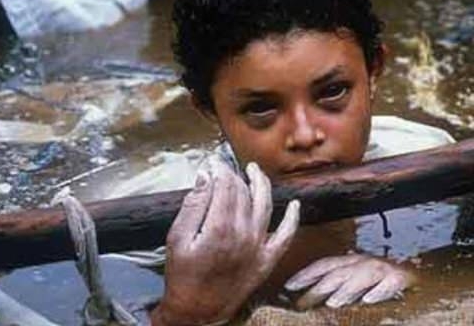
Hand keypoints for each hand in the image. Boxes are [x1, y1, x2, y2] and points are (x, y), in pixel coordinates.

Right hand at [151, 158, 299, 325]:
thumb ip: (193, 205)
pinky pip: (286, 235)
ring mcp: (259, 246)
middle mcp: (244, 233)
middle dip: (234, 175)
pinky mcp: (268, 259)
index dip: (219, 169)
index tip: (212, 163)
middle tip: (224, 168)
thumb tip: (206, 176)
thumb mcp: (177, 238)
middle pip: (243, 192)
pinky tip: (295, 204)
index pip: (225, 185)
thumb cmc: (183, 276)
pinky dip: (293, 218)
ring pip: (265, 205)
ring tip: (255, 171)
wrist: (197, 312)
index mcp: (220, 227)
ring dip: (262, 184)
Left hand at [284, 254, 413, 308]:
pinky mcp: (403, 278)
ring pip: (361, 276)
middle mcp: (365, 262)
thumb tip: (313, 300)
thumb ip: (338, 289)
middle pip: (338, 273)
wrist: (423, 277)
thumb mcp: (358, 283)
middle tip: (303, 303)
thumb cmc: (384, 283)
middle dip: (319, 287)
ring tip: (333, 303)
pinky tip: (369, 301)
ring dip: (346, 289)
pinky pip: (389, 283)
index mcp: (352, 262)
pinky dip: (378, 291)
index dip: (306, 274)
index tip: (288, 286)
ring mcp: (384, 269)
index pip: (324, 265)